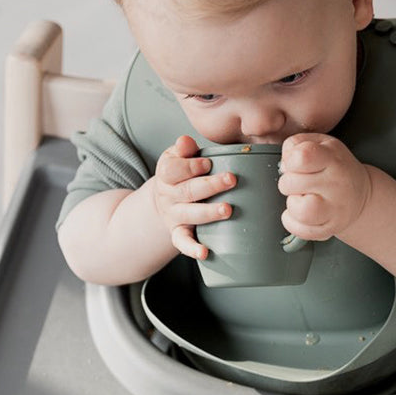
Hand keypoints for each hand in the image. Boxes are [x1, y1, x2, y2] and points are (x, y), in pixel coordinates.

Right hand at [153, 135, 235, 258]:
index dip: (190, 166)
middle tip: (232, 179)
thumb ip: (183, 149)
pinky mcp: (178, 233)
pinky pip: (182, 242)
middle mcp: (168, 196)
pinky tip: (204, 253)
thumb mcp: (177, 157)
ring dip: (209, 212)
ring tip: (227, 209)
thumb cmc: (179, 175)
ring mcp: (173, 216)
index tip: (208, 163)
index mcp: (167, 174)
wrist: (163, 201)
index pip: (173, 170)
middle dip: (210, 185)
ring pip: (189, 214)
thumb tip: (185, 141)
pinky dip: (192, 249)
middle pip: (187, 191)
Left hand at [278, 133, 370, 240]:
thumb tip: (284, 163)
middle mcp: (337, 184)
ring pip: (300, 211)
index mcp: (332, 159)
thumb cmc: (335, 167)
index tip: (295, 163)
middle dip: (287, 182)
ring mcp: (335, 209)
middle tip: (299, 182)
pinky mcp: (330, 228)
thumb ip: (297, 145)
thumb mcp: (321, 144)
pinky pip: (302, 231)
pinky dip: (293, 223)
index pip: (302, 157)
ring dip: (292, 204)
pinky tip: (299, 213)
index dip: (290, 160)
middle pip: (291, 184)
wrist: (359, 193)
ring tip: (300, 198)